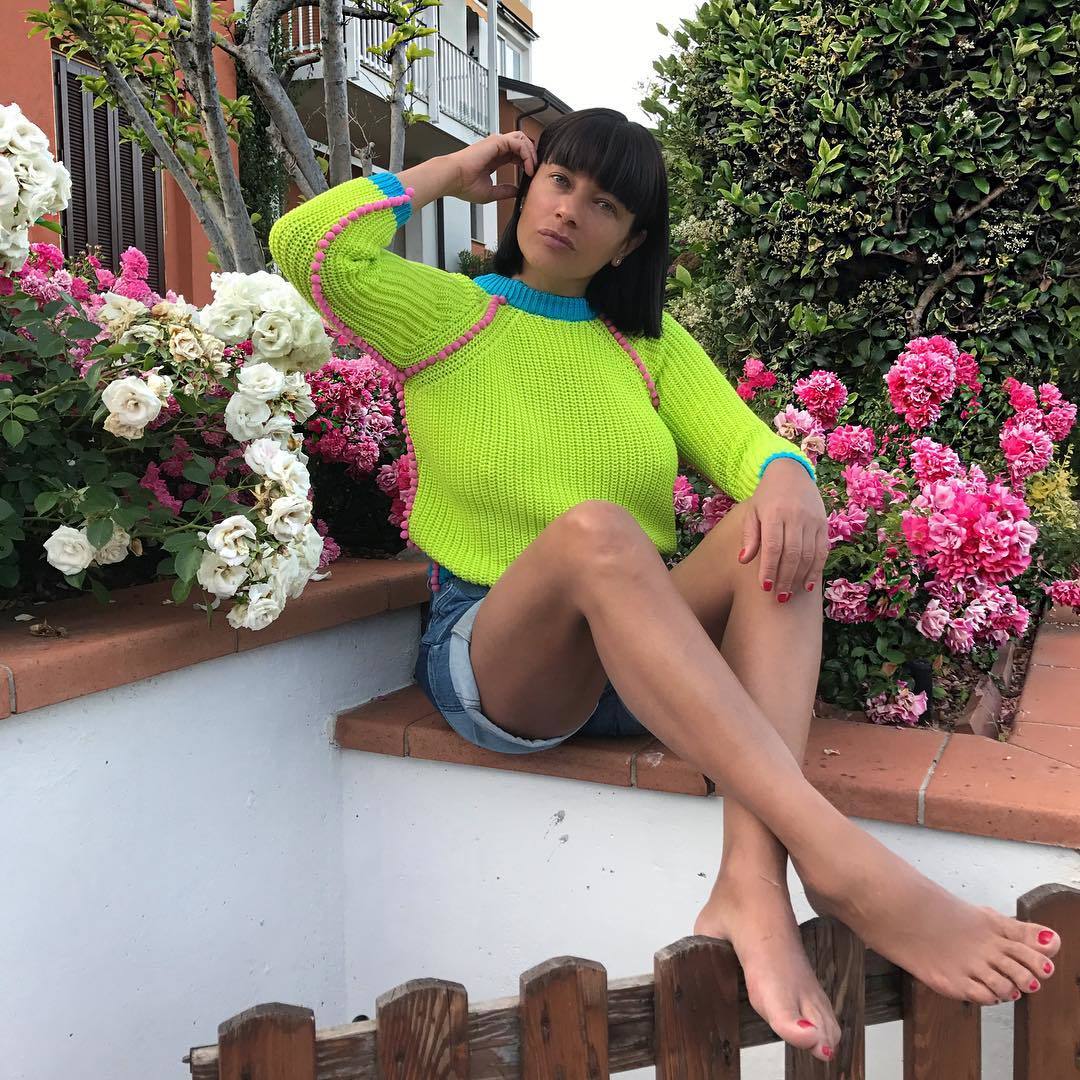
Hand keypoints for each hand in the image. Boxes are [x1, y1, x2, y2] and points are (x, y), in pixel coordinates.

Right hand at [450, 131, 536, 203]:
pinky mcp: (497, 142)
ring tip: (532, 169)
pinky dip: (527, 154)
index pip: (516, 154)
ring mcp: (496, 143)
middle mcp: (496, 148)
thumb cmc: (463, 184)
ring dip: (531, 154)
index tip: (530, 176)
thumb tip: (516, 192)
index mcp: (494, 158)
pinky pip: (519, 143)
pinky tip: (528, 167)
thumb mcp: (490, 192)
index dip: (526, 162)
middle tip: (535, 171)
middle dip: (532, 156)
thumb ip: (504, 191)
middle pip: (522, 143)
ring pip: (523, 139)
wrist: (453, 179)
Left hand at [739, 457, 828, 600]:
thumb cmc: (766, 497)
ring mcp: (812, 520)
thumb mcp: (752, 512)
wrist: (791, 473)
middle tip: (778, 598)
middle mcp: (796, 516)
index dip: (769, 568)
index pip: (772, 546)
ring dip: (800, 578)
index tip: (764, 587)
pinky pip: (822, 551)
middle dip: (785, 578)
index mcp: (775, 513)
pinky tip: (809, 585)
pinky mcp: (823, 524)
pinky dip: (816, 570)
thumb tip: (743, 560)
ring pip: (809, 555)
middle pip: (792, 554)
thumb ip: (750, 536)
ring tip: (790, 595)